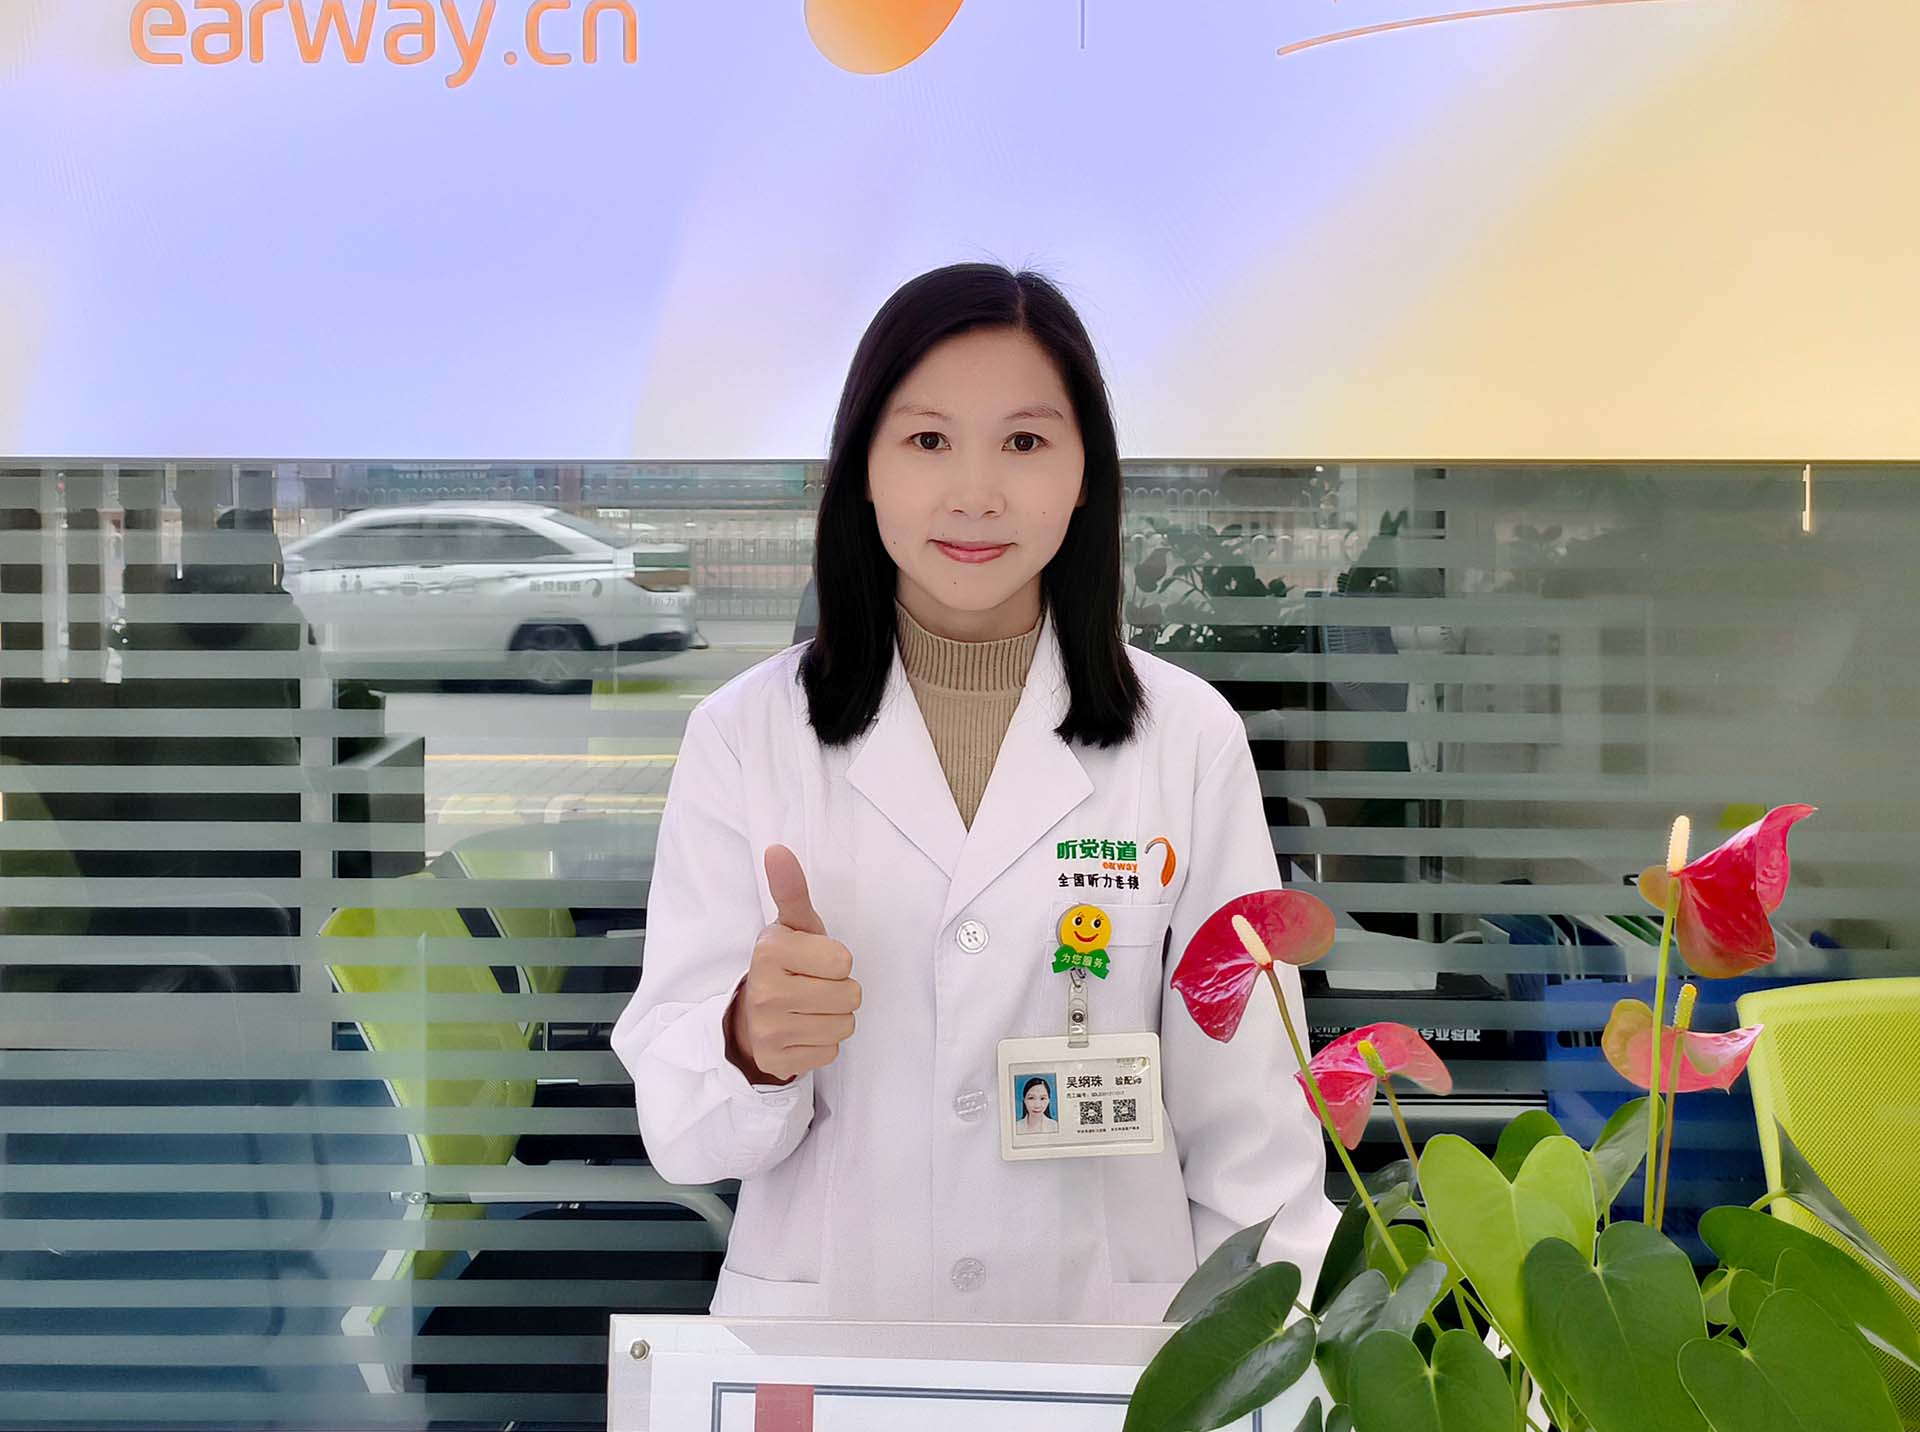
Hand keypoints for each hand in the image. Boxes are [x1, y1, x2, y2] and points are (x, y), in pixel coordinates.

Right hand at [725, 845, 861, 1084]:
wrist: (751, 1015)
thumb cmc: (786, 964)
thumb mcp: (792, 925)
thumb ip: (791, 889)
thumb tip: (778, 849)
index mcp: (771, 951)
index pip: (844, 961)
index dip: (836, 961)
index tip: (812, 961)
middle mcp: (765, 992)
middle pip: (850, 995)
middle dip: (839, 990)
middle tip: (813, 986)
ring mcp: (769, 1030)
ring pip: (844, 1026)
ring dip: (834, 1017)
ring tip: (809, 1008)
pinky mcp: (778, 1061)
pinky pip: (830, 1052)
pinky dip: (822, 1042)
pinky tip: (802, 1030)